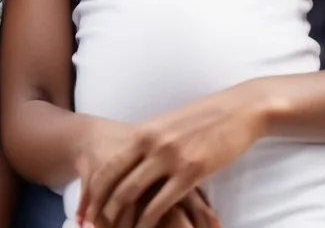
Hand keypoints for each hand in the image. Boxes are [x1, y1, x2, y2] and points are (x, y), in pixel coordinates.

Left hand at [77, 85, 262, 227]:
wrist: (238, 109)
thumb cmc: (205, 115)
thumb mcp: (169, 123)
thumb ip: (149, 141)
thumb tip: (132, 159)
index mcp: (144, 131)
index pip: (108, 166)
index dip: (93, 192)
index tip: (85, 211)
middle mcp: (152, 143)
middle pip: (114, 183)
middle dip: (100, 211)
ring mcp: (171, 158)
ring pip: (133, 195)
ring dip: (120, 220)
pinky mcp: (191, 172)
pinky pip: (161, 204)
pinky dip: (147, 223)